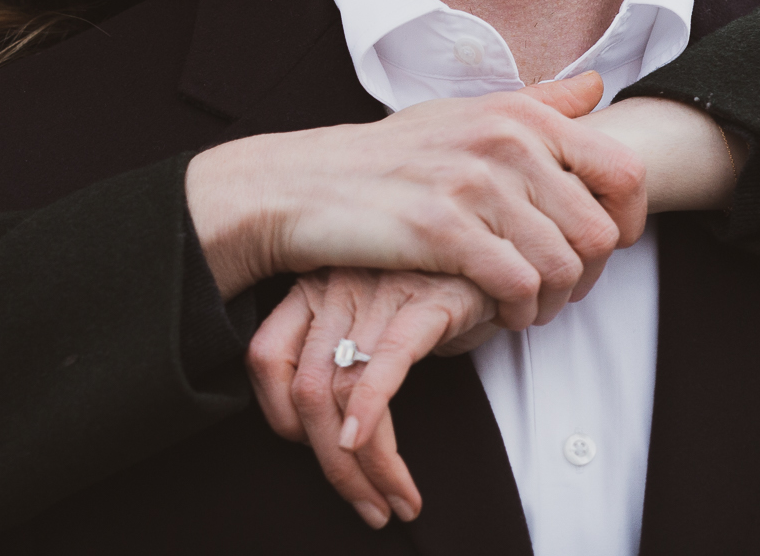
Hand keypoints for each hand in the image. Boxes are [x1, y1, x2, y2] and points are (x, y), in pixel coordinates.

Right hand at [186, 72, 644, 327]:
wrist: (302, 186)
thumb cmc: (387, 158)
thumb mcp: (461, 114)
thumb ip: (534, 102)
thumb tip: (597, 85)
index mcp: (518, 112)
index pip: (623, 171)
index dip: (630, 221)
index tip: (604, 246)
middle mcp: (504, 139)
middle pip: (601, 231)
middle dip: (590, 276)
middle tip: (557, 291)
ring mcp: (473, 183)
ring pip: (566, 265)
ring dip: (555, 303)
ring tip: (528, 308)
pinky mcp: (443, 230)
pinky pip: (520, 286)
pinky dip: (519, 314)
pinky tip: (498, 315)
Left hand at [248, 268, 498, 528]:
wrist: (493, 255)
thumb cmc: (428, 292)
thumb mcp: (371, 319)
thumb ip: (341, 356)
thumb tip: (324, 431)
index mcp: (312, 290)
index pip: (265, 357)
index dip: (278, 416)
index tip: (315, 451)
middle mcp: (336, 289)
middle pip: (307, 390)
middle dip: (332, 465)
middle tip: (367, 505)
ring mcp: (377, 293)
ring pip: (343, 390)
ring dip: (365, 464)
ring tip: (392, 501)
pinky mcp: (424, 303)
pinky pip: (385, 364)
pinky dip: (372, 415)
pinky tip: (380, 460)